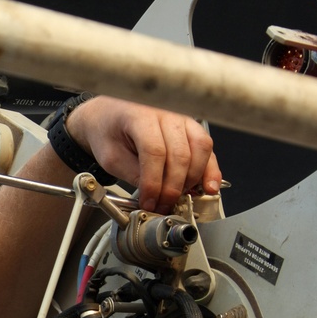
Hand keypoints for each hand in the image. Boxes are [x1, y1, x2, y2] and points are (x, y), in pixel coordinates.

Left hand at [65, 96, 220, 213]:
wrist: (108, 113)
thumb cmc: (107, 130)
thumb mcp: (110, 156)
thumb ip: (133, 173)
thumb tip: (155, 194)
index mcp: (140, 116)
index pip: (154, 153)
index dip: (154, 183)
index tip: (149, 202)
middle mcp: (165, 112)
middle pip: (180, 153)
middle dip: (173, 187)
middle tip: (163, 205)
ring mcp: (181, 117)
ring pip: (200, 149)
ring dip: (193, 179)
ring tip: (182, 198)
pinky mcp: (190, 125)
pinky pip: (205, 146)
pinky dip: (209, 169)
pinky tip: (207, 186)